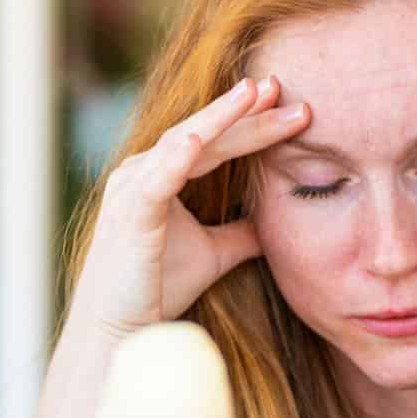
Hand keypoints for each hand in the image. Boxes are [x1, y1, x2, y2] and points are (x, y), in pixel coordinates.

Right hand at [70, 77, 309, 337]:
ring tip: (252, 93)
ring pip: (182, 142)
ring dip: (218, 118)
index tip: (294, 107)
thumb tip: (271, 221)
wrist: (123, 331)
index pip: (217, 143)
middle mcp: (143, 172)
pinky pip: (155, 179)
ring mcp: (132, 188)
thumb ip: (240, 232)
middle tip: (282, 86)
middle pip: (205, 134)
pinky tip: (197, 139)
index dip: (254, 124)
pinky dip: (175, 157)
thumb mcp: (215, 253)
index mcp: (162, 176)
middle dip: (246, 112)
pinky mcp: (129, 214)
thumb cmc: (158, 288)